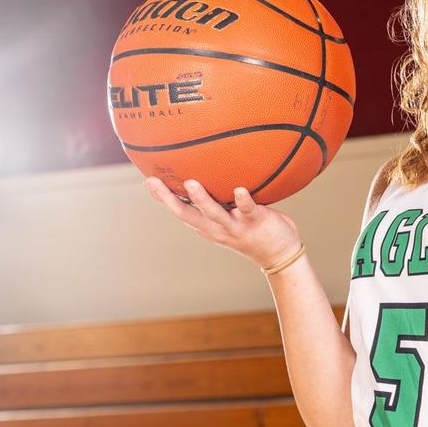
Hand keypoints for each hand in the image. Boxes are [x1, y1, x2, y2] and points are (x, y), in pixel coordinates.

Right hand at [144, 177, 302, 268]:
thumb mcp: (229, 217)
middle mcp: (217, 228)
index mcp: (208, 226)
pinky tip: (240, 189)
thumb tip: (210, 173)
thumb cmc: (252, 229)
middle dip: (169, 200)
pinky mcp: (256, 222)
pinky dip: (243, 200)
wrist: (279, 253)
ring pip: (214, 214)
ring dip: (202, 199)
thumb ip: (219, 200)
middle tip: (154, 182)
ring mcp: (236, 226)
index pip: (181, 211)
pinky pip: (248, 210)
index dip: (163, 198)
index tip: (147, 181)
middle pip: (188, 215)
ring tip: (190, 183)